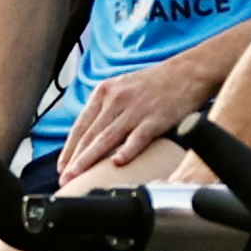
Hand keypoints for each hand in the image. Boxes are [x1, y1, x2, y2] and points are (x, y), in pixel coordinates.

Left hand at [52, 67, 202, 181]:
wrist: (189, 72)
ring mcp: (136, 108)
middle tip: (65, 178)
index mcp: (105, 92)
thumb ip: (106, 109)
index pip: (81, 125)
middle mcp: (116, 99)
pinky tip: (117, 163)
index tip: (61, 167)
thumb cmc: (156, 84)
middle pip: (90, 134)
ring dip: (90, 159)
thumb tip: (90, 136)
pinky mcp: (156, 118)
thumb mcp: (123, 88)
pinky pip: (138, 137)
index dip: (69, 148)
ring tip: (78, 176)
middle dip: (75, 159)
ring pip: (107, 137)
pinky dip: (127, 150)